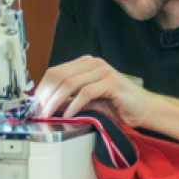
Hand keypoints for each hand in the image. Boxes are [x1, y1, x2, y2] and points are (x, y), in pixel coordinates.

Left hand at [32, 55, 148, 125]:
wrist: (143, 109)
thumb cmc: (116, 105)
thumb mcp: (86, 101)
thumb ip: (68, 99)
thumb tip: (45, 105)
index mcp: (84, 64)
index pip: (55, 71)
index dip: (42, 88)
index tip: (35, 104)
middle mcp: (93, 63)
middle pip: (59, 75)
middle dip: (46, 95)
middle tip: (40, 111)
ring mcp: (103, 70)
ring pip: (70, 83)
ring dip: (56, 100)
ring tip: (50, 113)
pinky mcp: (112, 82)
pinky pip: (86, 92)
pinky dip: (74, 105)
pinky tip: (69, 115)